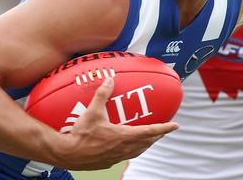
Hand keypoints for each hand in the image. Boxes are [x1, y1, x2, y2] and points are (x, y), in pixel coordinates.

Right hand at [54, 77, 178, 169]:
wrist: (66, 153)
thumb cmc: (80, 134)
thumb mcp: (92, 111)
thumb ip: (102, 95)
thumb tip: (109, 79)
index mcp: (123, 136)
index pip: (150, 131)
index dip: (164, 128)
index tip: (176, 125)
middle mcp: (123, 148)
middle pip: (147, 142)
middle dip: (157, 136)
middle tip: (163, 130)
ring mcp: (116, 157)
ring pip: (137, 151)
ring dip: (146, 144)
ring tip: (150, 138)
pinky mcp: (107, 162)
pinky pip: (125, 156)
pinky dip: (131, 150)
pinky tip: (126, 147)